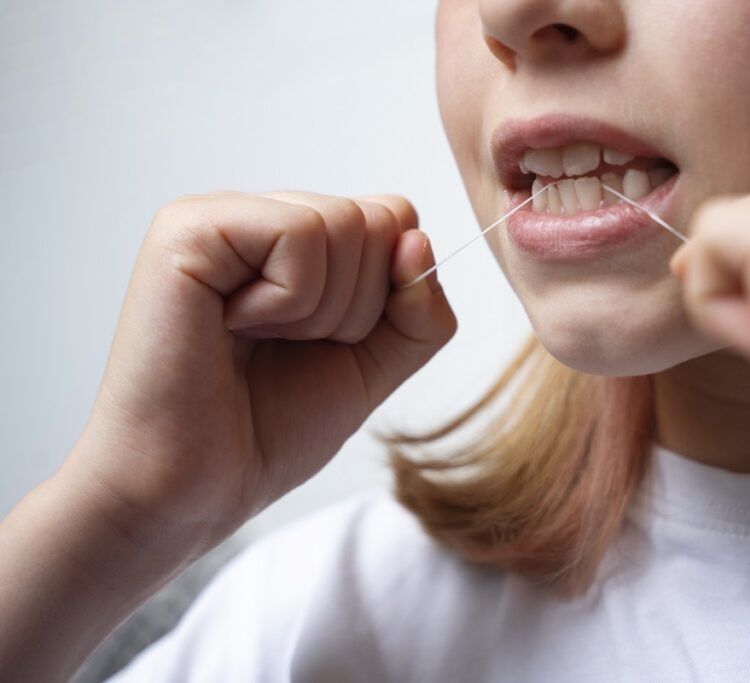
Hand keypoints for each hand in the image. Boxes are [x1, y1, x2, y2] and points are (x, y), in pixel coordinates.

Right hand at [67, 190, 456, 550]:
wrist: (192, 488)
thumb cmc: (266, 429)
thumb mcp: (375, 368)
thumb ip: (419, 312)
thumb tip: (417, 240)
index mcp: (299, 242)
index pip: (396, 219)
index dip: (392, 292)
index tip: (332, 342)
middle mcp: (261, 216)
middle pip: (379, 219)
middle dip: (358, 307)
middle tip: (287, 346)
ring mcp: (222, 216)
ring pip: (347, 224)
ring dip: (321, 310)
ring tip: (257, 340)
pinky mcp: (190, 228)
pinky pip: (301, 233)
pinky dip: (289, 301)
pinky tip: (233, 326)